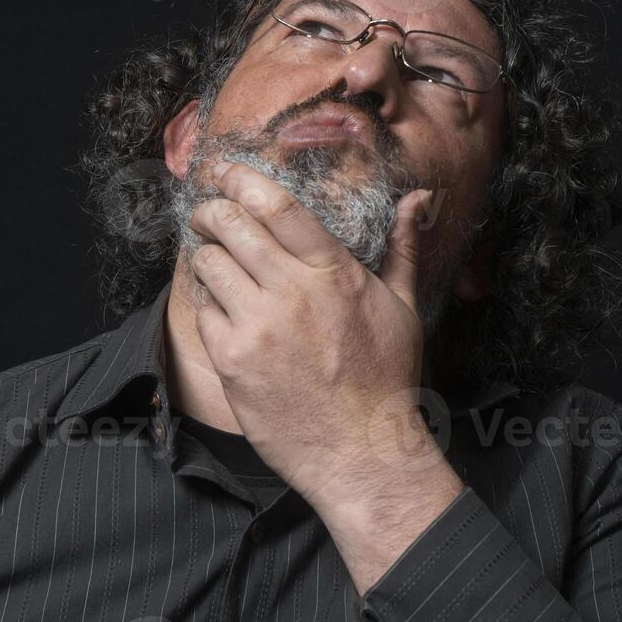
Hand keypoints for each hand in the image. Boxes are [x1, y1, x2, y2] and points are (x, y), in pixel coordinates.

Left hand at [187, 160, 462, 587]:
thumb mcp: (403, 307)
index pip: (277, 206)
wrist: (361, 452)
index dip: (241, 178)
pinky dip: (205, 300)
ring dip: (205, 252)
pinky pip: (203, 310)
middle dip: (210, 209)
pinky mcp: (232, 361)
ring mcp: (258, 328)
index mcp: (334, 273)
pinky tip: (219, 303)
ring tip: (214, 256)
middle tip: (206, 210)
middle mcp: (292, 294)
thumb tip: (418, 198)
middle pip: (231, 225)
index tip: (223, 169)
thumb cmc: (386, 379)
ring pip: (208, 263)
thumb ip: (402, 247)